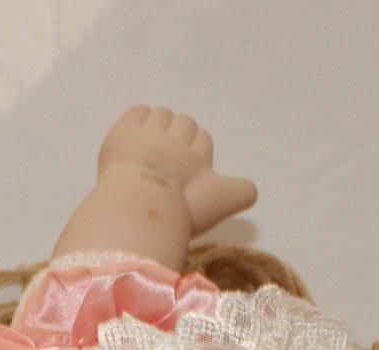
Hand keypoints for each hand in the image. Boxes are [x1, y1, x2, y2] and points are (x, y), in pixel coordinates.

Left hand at [96, 105, 258, 236]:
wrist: (141, 203)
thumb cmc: (180, 208)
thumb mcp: (219, 204)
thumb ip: (241, 193)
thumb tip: (252, 190)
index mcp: (199, 155)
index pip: (202, 139)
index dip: (194, 151)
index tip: (182, 169)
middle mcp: (179, 137)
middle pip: (184, 123)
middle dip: (176, 136)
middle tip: (162, 160)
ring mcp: (151, 131)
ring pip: (161, 115)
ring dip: (156, 127)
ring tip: (146, 150)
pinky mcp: (126, 129)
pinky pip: (138, 112)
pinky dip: (138, 118)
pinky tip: (133, 136)